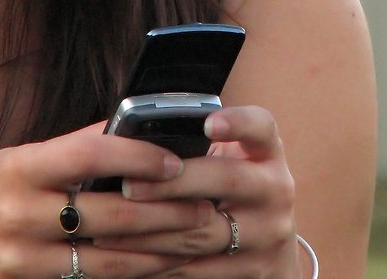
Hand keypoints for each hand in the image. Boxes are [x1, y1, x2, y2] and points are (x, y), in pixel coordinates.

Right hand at [0, 124, 216, 278]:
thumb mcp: (11, 164)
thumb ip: (69, 150)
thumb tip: (127, 125)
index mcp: (17, 167)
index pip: (86, 154)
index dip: (135, 157)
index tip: (174, 160)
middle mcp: (16, 211)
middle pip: (107, 214)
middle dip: (165, 213)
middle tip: (208, 208)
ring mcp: (19, 255)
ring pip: (106, 256)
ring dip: (158, 250)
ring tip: (197, 240)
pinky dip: (129, 273)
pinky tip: (158, 266)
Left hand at [93, 106, 301, 277]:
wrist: (269, 245)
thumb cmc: (233, 188)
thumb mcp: (229, 159)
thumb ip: (197, 146)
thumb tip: (133, 137)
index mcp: (267, 152)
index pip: (261, 127)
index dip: (237, 122)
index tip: (207, 123)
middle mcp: (275, 189)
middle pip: (226, 180)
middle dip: (172, 184)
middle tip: (128, 186)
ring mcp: (267, 234)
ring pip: (203, 233)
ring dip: (151, 231)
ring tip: (110, 228)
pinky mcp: (252, 271)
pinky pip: (196, 270)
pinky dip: (157, 264)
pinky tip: (127, 255)